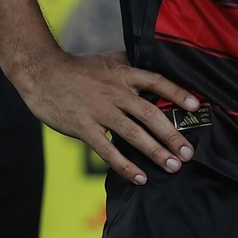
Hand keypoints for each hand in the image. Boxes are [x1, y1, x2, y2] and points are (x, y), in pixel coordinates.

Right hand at [22, 50, 199, 184]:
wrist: (42, 74)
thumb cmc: (77, 68)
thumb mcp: (107, 60)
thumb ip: (129, 65)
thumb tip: (152, 64)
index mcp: (124, 74)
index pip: (156, 81)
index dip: (177, 93)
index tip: (196, 106)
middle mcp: (116, 92)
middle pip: (150, 114)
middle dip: (172, 134)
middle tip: (188, 152)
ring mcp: (100, 111)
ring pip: (133, 134)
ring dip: (155, 152)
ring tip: (172, 166)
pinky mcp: (84, 128)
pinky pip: (108, 151)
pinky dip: (125, 166)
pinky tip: (140, 177)